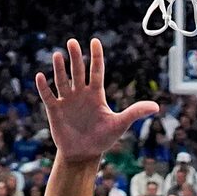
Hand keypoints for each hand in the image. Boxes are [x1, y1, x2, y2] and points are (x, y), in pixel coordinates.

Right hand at [33, 38, 157, 161]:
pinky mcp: (55, 110)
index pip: (96, 71)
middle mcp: (80, 93)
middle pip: (78, 71)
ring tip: (58, 55)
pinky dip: (44, 88)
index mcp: (96, 94)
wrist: (84, 154)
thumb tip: (156, 107)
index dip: (96, 56)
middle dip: (75, 57)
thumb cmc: (102, 139)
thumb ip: (135, 113)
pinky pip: (48, 96)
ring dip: (59, 69)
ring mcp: (67, 101)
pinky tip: (40, 76)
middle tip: (72, 42)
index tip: (95, 41)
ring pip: (62, 80)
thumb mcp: (119, 125)